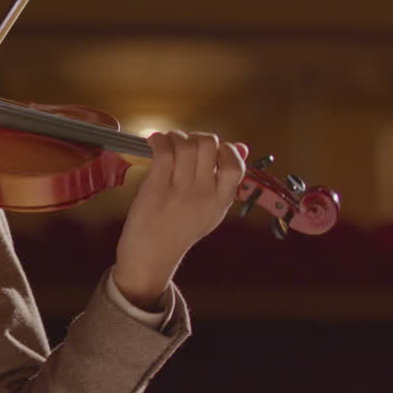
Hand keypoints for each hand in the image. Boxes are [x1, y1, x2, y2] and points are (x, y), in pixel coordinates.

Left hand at [113, 131, 247, 307]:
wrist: (152, 255)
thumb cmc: (180, 230)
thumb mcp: (212, 210)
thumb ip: (226, 180)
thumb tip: (241, 146)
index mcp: (222, 199)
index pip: (235, 164)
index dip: (224, 148)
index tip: (210, 150)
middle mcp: (205, 193)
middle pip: (208, 145)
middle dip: (196, 137)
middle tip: (184, 144)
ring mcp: (181, 190)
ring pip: (186, 145)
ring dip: (175, 136)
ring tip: (167, 142)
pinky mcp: (157, 187)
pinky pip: (164, 152)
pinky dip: (159, 140)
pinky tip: (154, 143)